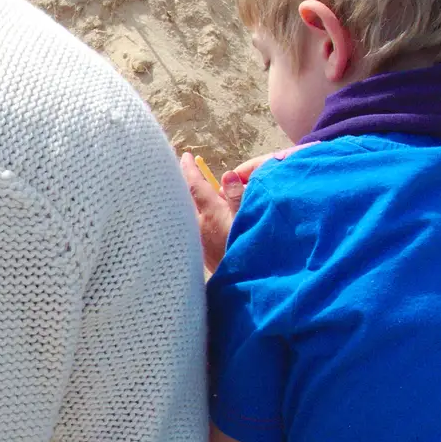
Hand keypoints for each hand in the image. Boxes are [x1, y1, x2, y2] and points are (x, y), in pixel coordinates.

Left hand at [180, 147, 308, 272]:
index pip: (194, 186)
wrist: (249, 285)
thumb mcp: (251, 220)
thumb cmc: (254, 249)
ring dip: (190, 201)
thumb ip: (239, 197)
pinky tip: (202, 216)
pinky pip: (193, 227)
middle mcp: (198, 227)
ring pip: (189, 214)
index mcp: (210, 215)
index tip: (186, 155)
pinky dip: (195, 215)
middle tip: (185, 169)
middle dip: (185, 183)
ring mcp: (198, 242)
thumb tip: (227, 175)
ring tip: (194, 190)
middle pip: (186, 200)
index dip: (190, 169)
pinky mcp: (202, 253)